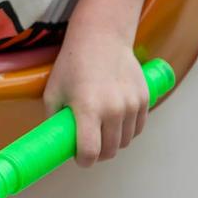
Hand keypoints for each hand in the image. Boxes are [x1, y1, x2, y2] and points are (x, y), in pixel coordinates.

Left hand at [42, 34, 149, 166]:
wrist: (102, 36)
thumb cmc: (73, 63)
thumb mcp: (53, 91)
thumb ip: (55, 119)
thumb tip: (56, 141)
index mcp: (88, 109)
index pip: (90, 152)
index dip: (83, 160)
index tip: (79, 158)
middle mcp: (113, 109)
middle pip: (110, 151)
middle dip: (98, 154)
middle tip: (90, 145)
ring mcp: (131, 104)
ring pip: (126, 142)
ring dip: (114, 143)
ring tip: (102, 131)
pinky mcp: (144, 98)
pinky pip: (138, 128)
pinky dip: (128, 131)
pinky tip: (116, 122)